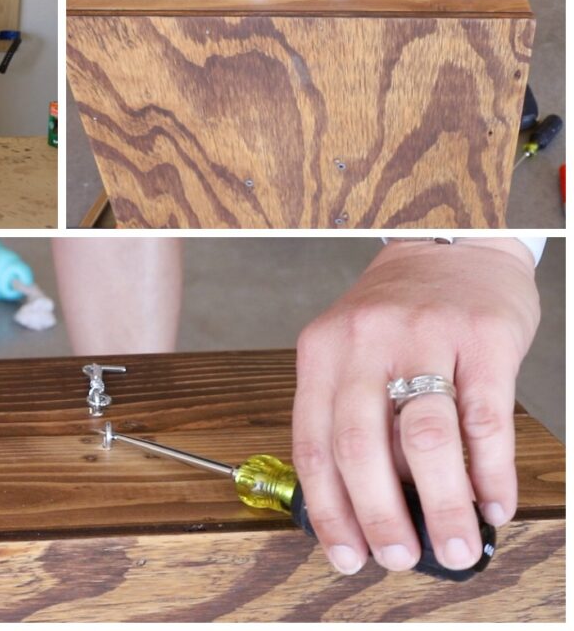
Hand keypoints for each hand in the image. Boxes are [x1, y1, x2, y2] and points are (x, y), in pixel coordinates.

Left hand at [293, 239, 539, 575]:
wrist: (451, 246)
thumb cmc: (397, 314)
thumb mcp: (352, 351)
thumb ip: (353, 416)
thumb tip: (372, 508)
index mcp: (322, 351)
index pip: (313, 443)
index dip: (327, 508)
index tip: (345, 554)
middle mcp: (365, 342)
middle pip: (362, 446)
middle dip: (378, 517)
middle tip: (398, 558)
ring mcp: (424, 337)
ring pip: (426, 439)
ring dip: (441, 506)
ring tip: (452, 546)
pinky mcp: (483, 338)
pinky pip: (485, 419)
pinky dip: (490, 473)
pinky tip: (492, 504)